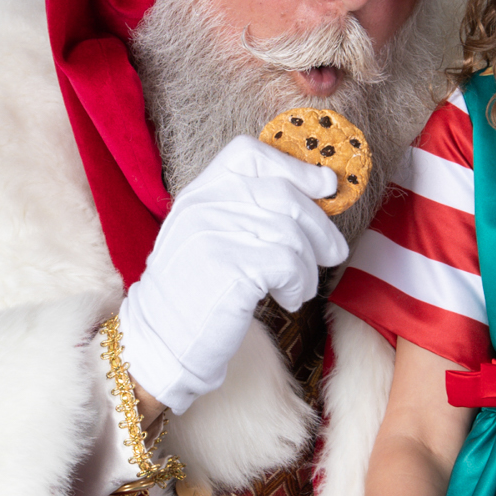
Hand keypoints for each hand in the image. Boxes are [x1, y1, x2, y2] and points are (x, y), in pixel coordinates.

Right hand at [118, 135, 347, 414]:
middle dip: (319, 225)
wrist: (161, 341)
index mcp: (199, 193)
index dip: (294, 167)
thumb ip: (247, 210)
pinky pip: (289, 264)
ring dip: (308, 265)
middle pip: (283, 195)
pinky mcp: (230, 269)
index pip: (249, 155)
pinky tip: (289, 299)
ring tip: (299, 286)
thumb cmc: (196, 291)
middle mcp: (204, 206)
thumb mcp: (210, 237)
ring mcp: (214, 235)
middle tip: (334, 252)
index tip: (324, 186)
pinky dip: (299, 284)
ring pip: (292, 233)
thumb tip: (318, 192)